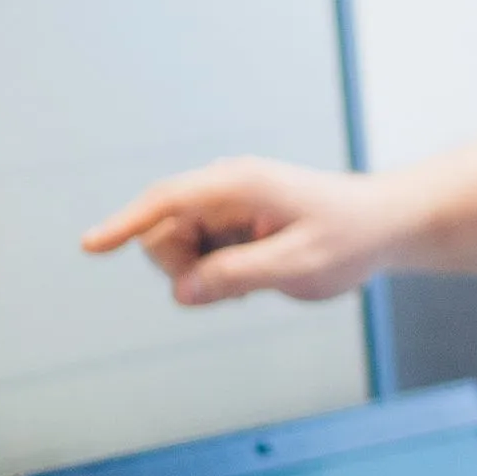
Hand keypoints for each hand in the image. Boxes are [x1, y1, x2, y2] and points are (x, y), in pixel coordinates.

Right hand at [80, 157, 411, 305]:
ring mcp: (227, 204)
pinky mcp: (233, 222)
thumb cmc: (351, 239)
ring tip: (260, 277)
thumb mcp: (300, 264)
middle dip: (184, 269)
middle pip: (163, 233)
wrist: (386, 225)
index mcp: (239, 184)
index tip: (90, 247)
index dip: (125, 224)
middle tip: (241, 288)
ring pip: (177, 248)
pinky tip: (260, 273)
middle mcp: (226, 186)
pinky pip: (200, 255)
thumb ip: (239, 277)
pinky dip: (218, 273)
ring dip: (203, 275)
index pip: (166, 201)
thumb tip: (182, 292)